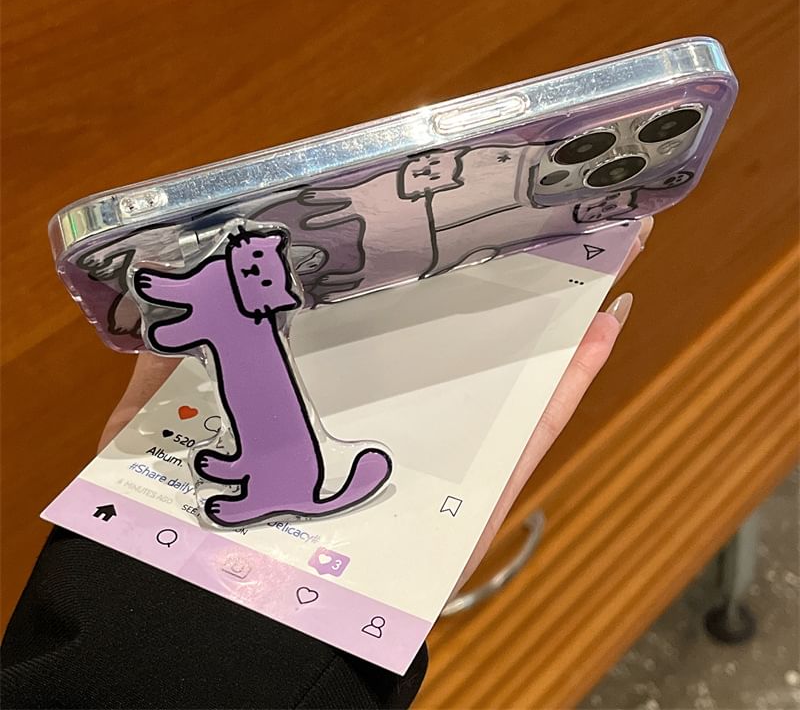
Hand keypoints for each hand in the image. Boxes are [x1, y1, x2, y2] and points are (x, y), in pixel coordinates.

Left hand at [99, 218, 651, 593]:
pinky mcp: (483, 494)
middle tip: (535, 226)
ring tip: (591, 257)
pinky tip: (605, 323)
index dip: (410, 282)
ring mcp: (443, 454)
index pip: (376, 330)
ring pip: (509, 376)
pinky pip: (536, 430)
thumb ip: (176, 362)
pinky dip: (575, 381)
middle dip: (495, 290)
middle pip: (451, 348)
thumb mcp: (163, 420)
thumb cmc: (193, 520)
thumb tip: (181, 304)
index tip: (441, 229)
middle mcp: (392, 421)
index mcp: (328, 401)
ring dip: (554, 318)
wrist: (236, 628)